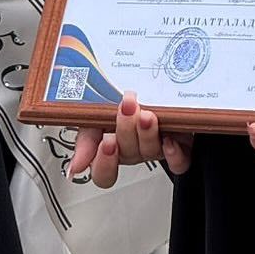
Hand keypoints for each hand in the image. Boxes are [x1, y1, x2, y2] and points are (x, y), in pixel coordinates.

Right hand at [67, 92, 193, 186]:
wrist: (154, 80)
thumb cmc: (122, 96)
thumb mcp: (95, 113)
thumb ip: (84, 139)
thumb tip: (74, 167)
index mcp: (112, 147)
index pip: (103, 173)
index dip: (104, 163)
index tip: (106, 141)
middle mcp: (134, 149)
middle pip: (128, 155)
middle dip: (126, 130)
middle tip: (126, 107)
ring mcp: (156, 148)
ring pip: (150, 153)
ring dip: (147, 133)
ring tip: (146, 114)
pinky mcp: (180, 145)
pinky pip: (179, 162)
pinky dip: (174, 153)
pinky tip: (168, 138)